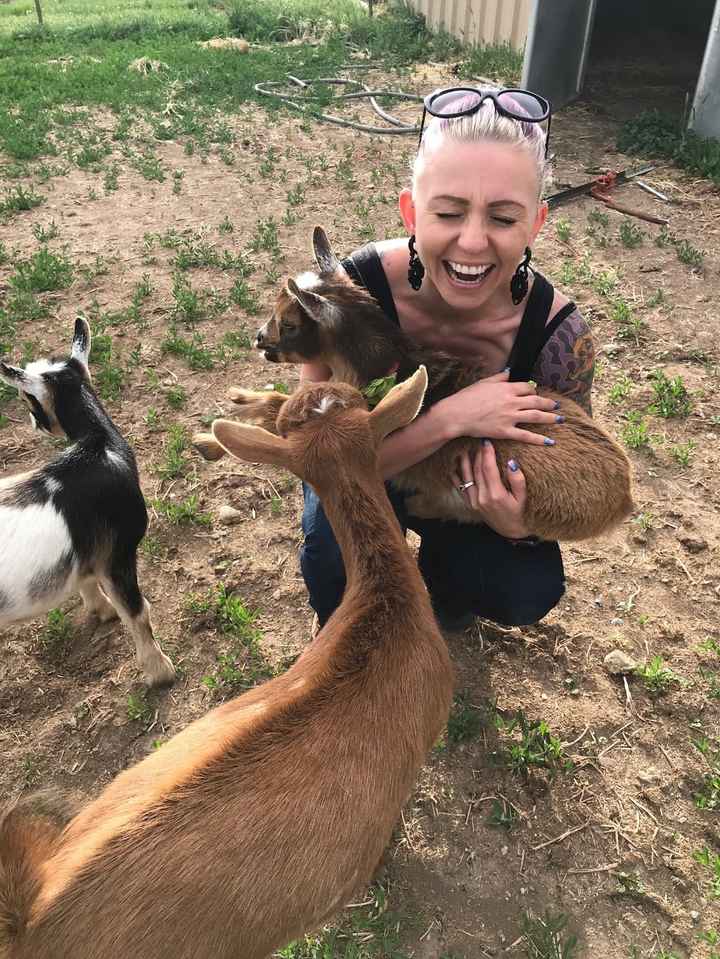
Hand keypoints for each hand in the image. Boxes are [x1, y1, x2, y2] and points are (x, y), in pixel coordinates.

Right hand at [439, 370, 561, 445]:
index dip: (533, 390)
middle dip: (548, 404)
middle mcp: (511, 402)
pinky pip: (526, 436)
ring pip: (536, 417)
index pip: (527, 387)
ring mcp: (510, 417)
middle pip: (536, 402)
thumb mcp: (484, 382)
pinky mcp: (505, 432)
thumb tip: (510, 371)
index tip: (536, 393)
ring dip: (550, 418)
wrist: (456, 414)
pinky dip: (540, 439)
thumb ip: (500, 377)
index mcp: (506, 389)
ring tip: (560, 420)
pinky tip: (550, 442)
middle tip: (557, 406)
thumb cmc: (466, 398)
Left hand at [452, 442, 528, 538]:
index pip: (489, 469)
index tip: (487, 442)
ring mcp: (474, 502)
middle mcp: (482, 498)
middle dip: (477, 454)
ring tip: (464, 448)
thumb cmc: (519, 513)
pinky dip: (456, 476)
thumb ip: (518, 480)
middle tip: (477, 440)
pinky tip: (454, 465)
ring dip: (464, 462)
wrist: (510, 531)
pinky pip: (461, 488)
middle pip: (477, 471)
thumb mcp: (523, 497)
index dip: (487, 454)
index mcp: (496, 495)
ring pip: (466, 477)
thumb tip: (512, 462)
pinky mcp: (470, 504)